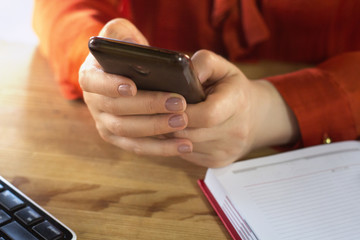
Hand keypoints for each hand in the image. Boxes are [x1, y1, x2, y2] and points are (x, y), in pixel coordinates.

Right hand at [79, 18, 192, 155]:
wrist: (127, 76)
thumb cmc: (127, 54)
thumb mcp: (120, 35)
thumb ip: (119, 33)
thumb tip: (130, 45)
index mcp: (91, 76)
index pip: (93, 82)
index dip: (111, 85)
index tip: (132, 86)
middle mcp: (94, 103)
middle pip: (118, 110)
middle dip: (149, 106)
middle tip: (179, 103)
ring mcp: (105, 124)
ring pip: (129, 132)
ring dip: (158, 128)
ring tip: (183, 121)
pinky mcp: (120, 139)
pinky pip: (139, 147)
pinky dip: (162, 148)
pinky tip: (184, 145)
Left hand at [79, 18, 298, 167]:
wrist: (255, 117)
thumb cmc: (231, 88)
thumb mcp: (222, 67)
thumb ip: (202, 63)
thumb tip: (179, 72)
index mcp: (238, 104)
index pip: (206, 115)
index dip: (181, 111)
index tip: (166, 102)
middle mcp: (235, 132)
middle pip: (190, 133)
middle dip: (167, 123)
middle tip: (149, 112)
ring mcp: (226, 151)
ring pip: (185, 147)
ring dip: (167, 135)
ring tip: (157, 120)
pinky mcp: (218, 162)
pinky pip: (187, 155)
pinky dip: (175, 144)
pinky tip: (170, 132)